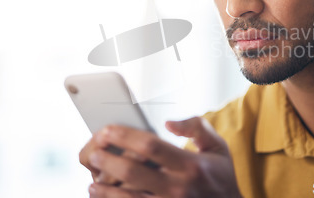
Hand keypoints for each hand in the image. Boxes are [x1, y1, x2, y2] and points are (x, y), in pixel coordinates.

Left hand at [79, 117, 242, 197]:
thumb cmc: (221, 175)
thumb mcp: (217, 146)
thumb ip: (196, 127)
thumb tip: (169, 122)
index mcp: (191, 164)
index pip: (151, 146)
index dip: (125, 136)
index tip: (109, 130)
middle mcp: (178, 187)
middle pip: (134, 173)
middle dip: (109, 160)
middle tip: (96, 150)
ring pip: (130, 197)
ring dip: (106, 189)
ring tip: (93, 179)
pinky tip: (101, 195)